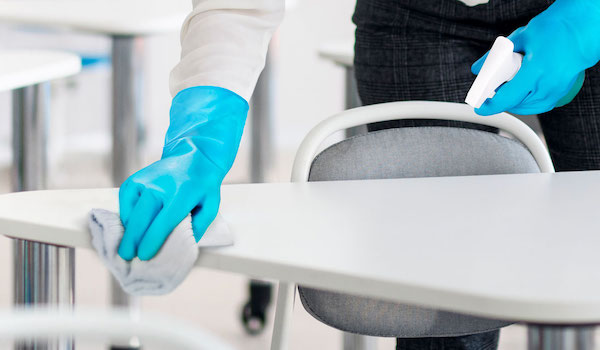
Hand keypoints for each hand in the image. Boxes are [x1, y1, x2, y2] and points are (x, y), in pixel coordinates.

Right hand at [118, 86, 247, 260]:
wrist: (194, 156)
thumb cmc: (203, 186)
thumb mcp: (210, 207)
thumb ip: (198, 227)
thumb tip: (181, 245)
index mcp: (180, 196)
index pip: (161, 224)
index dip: (151, 242)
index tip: (144, 256)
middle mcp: (158, 188)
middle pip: (140, 221)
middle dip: (132, 242)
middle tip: (126, 257)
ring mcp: (143, 182)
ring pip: (130, 214)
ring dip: (128, 231)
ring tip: (129, 245)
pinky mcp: (133, 181)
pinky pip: (125, 204)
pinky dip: (127, 217)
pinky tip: (133, 225)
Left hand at [471, 0, 599, 115]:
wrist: (583, 28)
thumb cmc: (555, 28)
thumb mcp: (520, 38)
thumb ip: (496, 55)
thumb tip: (478, 68)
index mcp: (536, 71)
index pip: (508, 97)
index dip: (491, 106)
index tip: (479, 108)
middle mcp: (547, 84)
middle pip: (515, 103)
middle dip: (500, 100)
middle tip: (491, 90)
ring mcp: (556, 90)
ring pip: (527, 107)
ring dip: (513, 101)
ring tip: (506, 88)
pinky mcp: (561, 91)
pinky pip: (540, 105)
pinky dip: (527, 102)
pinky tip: (521, 93)